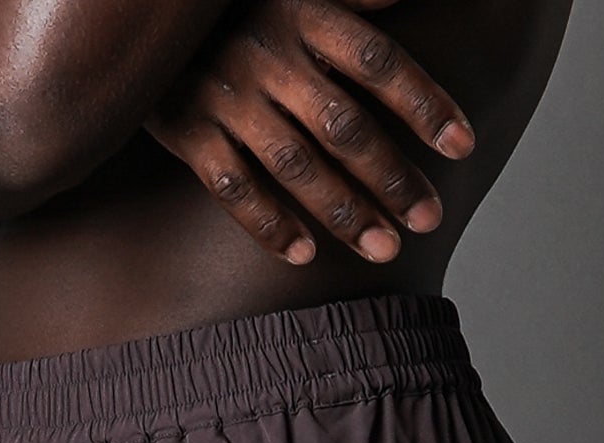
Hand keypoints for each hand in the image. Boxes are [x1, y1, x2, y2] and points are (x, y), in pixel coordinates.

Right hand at [143, 0, 473, 265]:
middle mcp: (268, 54)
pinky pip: (232, 187)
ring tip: (385, 249)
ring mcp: (226, 96)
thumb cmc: (240, 3)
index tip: (463, 147)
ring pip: (295, 166)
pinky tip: (304, 256)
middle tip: (430, 220)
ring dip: (344, 213)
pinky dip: (268, 225)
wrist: (141, 15)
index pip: (378, 61)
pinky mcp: (186, 130)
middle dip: (392, 178)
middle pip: (344, 125)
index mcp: (304, 12)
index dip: (425, 104)